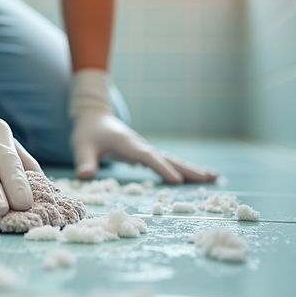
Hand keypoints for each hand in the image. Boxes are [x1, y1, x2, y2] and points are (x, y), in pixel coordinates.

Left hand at [69, 69, 217, 182]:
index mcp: (127, 144)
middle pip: (167, 157)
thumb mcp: (81, 146)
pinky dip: (181, 169)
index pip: (147, 157)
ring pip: (171, 159)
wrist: (93, 116)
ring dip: (191, 169)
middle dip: (187, 168)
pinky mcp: (145, 153)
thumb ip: (85, 161)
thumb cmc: (87, 131)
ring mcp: (145, 149)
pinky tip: (195, 177)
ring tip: (214, 177)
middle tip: (210, 178)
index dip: (161, 168)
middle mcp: (140, 145)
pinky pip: (166, 162)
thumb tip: (85, 176)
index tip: (176, 181)